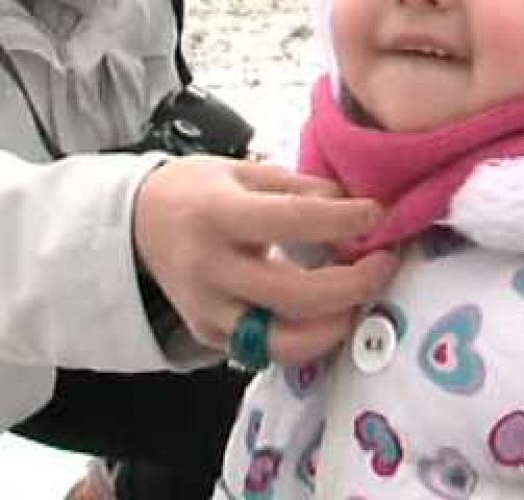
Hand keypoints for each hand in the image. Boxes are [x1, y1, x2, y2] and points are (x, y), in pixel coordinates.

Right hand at [134, 156, 398, 365]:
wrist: (139, 223)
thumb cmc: (201, 191)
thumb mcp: (246, 173)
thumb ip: (301, 191)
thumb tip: (358, 209)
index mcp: (217, 214)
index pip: (293, 222)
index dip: (345, 220)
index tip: (379, 214)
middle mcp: (210, 268)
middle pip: (296, 295)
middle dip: (354, 284)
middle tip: (384, 263)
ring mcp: (208, 310)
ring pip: (283, 341)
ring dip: (335, 325)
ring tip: (360, 300)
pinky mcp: (209, 336)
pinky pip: (267, 351)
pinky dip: (305, 338)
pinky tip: (328, 315)